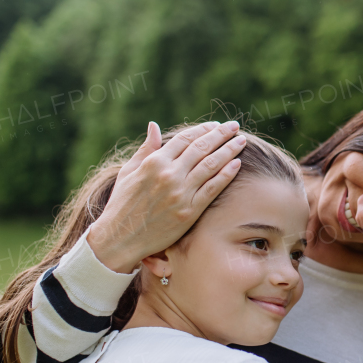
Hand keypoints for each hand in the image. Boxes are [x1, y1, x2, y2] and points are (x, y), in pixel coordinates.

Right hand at [86, 120, 247, 272]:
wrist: (120, 238)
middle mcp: (169, 175)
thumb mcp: (129, 171)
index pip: (185, 139)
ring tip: (241, 140)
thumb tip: (154, 125)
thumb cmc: (122, 204)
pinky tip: (237, 164)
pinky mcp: (189, 211)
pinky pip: (213, 189)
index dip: (203, 130)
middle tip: (235, 126)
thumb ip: (145, 148)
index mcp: (153, 162)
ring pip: (211, 165)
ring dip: (229, 150)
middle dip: (221, 135)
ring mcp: (180, 193)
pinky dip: (226, 174)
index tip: (216, 125)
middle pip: (202, 148)